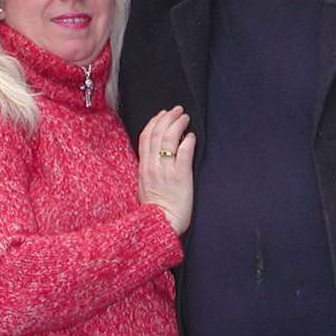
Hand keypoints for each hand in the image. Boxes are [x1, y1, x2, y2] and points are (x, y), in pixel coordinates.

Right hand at [137, 106, 195, 234]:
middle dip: (167, 118)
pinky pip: (183, 154)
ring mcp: (166, 171)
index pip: (145, 137)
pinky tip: (192, 136)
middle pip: (157, 134)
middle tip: (177, 110)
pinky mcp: (180, 177)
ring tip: (185, 117)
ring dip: (177, 125)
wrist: (162, 226)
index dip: (154, 122)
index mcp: (144, 168)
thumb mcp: (146, 185)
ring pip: (168, 140)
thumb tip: (156, 153)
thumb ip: (150, 168)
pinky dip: (187, 142)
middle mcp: (153, 167)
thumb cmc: (156, 209)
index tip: (161, 114)